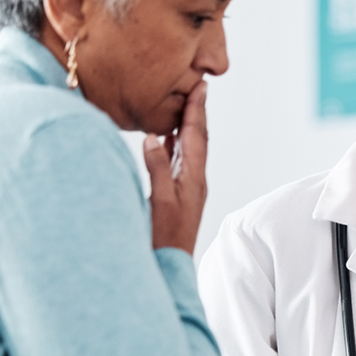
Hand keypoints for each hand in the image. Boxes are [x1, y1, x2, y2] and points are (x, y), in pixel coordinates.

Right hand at [143, 81, 207, 254]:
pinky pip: (178, 161)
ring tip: (182, 105)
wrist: (168, 268)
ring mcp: (186, 188)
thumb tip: (155, 137)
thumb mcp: (160, 201)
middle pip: (196, 139)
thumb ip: (158, 169)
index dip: (197, 110)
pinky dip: (174, 144)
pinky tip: (166, 138)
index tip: (201, 86)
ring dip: (186, 126)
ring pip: (188, 149)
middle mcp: (194, 181)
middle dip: (196, 112)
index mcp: (193, 179)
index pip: (196, 137)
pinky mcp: (177, 196)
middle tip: (196, 87)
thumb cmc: (163, 239)